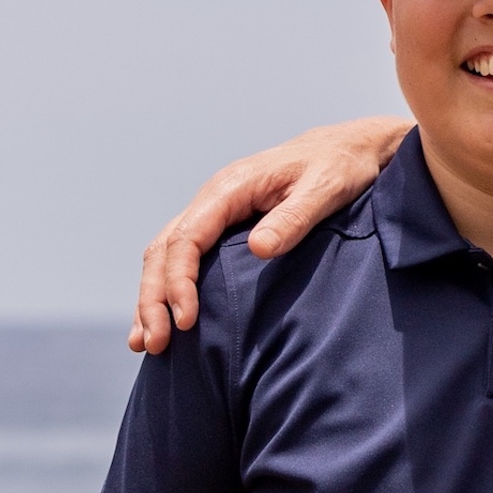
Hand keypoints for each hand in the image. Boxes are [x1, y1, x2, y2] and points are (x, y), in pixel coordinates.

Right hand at [129, 117, 409, 352]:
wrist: (346, 149)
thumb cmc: (338, 167)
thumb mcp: (324, 190)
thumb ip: (293, 218)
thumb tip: (259, 248)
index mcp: (229, 188)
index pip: (188, 239)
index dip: (180, 282)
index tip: (186, 322)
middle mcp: (212, 199)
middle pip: (164, 250)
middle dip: (154, 298)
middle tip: (156, 344)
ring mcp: (213, 212)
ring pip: (164, 255)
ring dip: (152, 297)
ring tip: (146, 343)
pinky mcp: (221, 225)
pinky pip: (182, 256)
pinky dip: (167, 287)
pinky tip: (163, 319)